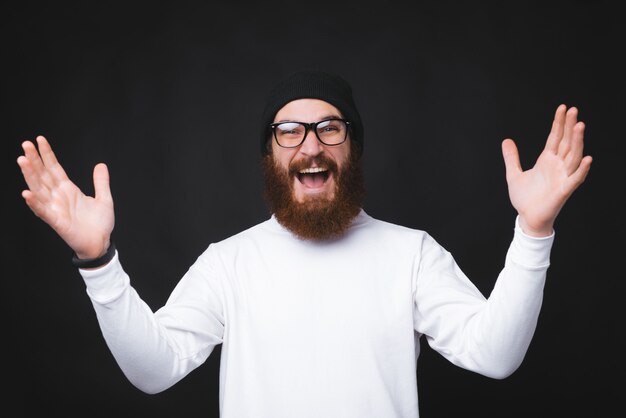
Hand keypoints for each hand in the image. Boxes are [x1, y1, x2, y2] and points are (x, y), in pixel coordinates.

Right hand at [17, 135, 114, 258]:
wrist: (101, 243)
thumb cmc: (99, 224)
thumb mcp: (104, 199)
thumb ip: (101, 182)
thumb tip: (100, 164)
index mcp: (68, 190)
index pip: (54, 168)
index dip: (47, 154)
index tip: (39, 140)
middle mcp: (58, 197)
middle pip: (43, 175)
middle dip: (34, 160)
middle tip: (25, 144)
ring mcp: (56, 208)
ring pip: (39, 189)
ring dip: (30, 176)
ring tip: (22, 160)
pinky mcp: (57, 222)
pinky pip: (43, 211)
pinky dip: (35, 203)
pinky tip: (27, 193)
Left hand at [501, 104, 592, 236]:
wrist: (527, 218)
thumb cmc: (525, 198)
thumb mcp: (514, 174)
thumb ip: (511, 158)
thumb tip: (506, 140)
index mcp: (547, 161)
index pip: (555, 137)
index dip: (559, 123)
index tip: (563, 108)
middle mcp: (557, 166)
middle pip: (566, 142)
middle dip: (570, 127)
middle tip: (574, 110)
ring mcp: (562, 177)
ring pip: (573, 156)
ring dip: (577, 142)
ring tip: (580, 126)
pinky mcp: (564, 190)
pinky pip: (575, 179)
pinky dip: (582, 169)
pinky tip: (587, 158)